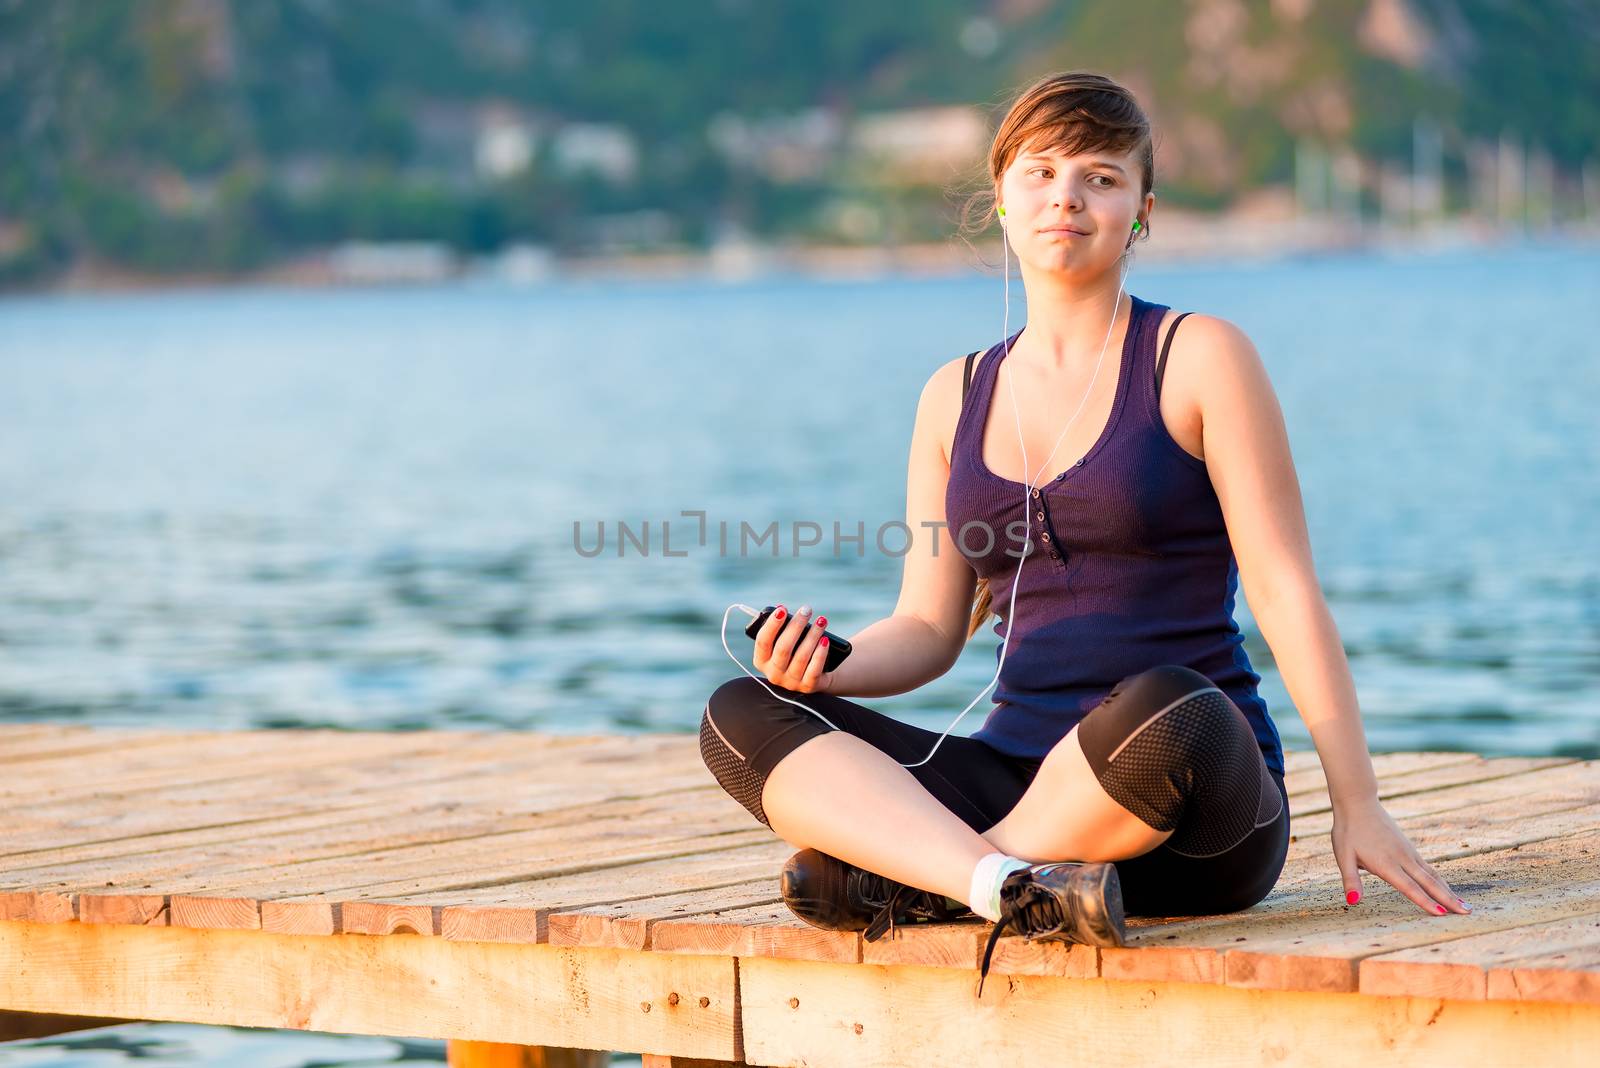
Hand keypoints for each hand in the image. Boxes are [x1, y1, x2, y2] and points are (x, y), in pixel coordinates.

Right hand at [752, 602, 834, 693]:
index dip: (772, 625)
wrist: (816, 674)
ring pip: (801, 657)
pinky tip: (825, 640)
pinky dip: (820, 653)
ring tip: (821, 621)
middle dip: (796, 626)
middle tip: (806, 610)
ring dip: (812, 635)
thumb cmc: (796, 650)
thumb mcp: (785, 642)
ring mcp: (791, 682)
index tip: (782, 609)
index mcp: (762, 660)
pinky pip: (814, 669)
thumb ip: (781, 629)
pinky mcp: (808, 687)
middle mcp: (773, 674)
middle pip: (783, 648)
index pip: (763, 641)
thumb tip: (782, 610)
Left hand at [1331, 795, 1472, 914]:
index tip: (1443, 914)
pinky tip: (1445, 888)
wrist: (1359, 803)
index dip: (1425, 901)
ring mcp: (1408, 852)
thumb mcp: (1343, 856)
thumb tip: (1353, 901)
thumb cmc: (1348, 831)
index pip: (1409, 887)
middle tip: (1467, 912)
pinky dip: (1439, 880)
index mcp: (1386, 863)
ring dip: (1448, 891)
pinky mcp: (1409, 848)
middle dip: (1448, 899)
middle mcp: (1402, 858)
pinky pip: (1428, 867)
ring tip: (1464, 905)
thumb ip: (1350, 880)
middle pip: (1429, 882)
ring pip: (1432, 875)